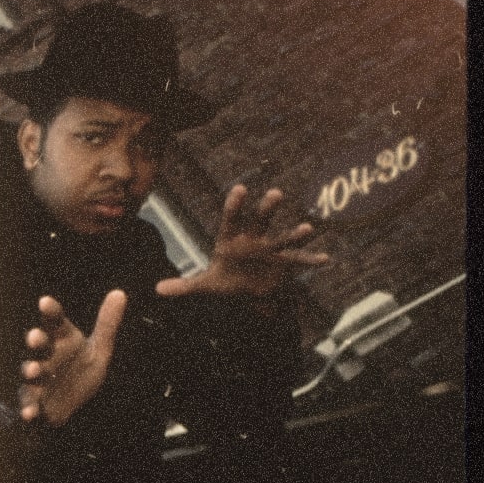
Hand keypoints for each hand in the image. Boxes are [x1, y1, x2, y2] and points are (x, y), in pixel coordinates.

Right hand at [19, 291, 125, 426]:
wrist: (70, 407)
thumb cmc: (79, 371)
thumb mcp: (98, 349)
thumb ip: (107, 324)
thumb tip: (120, 292)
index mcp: (60, 340)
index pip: (54, 322)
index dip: (50, 312)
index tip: (45, 302)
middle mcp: (46, 356)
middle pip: (40, 346)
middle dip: (36, 341)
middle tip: (35, 336)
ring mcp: (38, 380)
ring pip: (32, 373)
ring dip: (31, 371)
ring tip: (33, 370)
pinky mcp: (35, 403)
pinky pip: (30, 405)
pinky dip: (28, 409)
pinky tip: (29, 412)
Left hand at [155, 185, 327, 299]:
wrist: (248, 292)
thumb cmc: (226, 281)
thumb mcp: (206, 285)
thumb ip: (184, 286)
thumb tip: (157, 290)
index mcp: (231, 240)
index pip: (231, 220)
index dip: (234, 206)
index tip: (240, 189)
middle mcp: (253, 240)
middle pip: (260, 221)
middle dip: (267, 208)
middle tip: (276, 193)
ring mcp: (271, 251)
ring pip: (283, 239)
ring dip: (295, 234)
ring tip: (306, 228)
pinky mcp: (284, 265)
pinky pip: (299, 261)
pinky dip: (312, 260)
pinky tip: (325, 258)